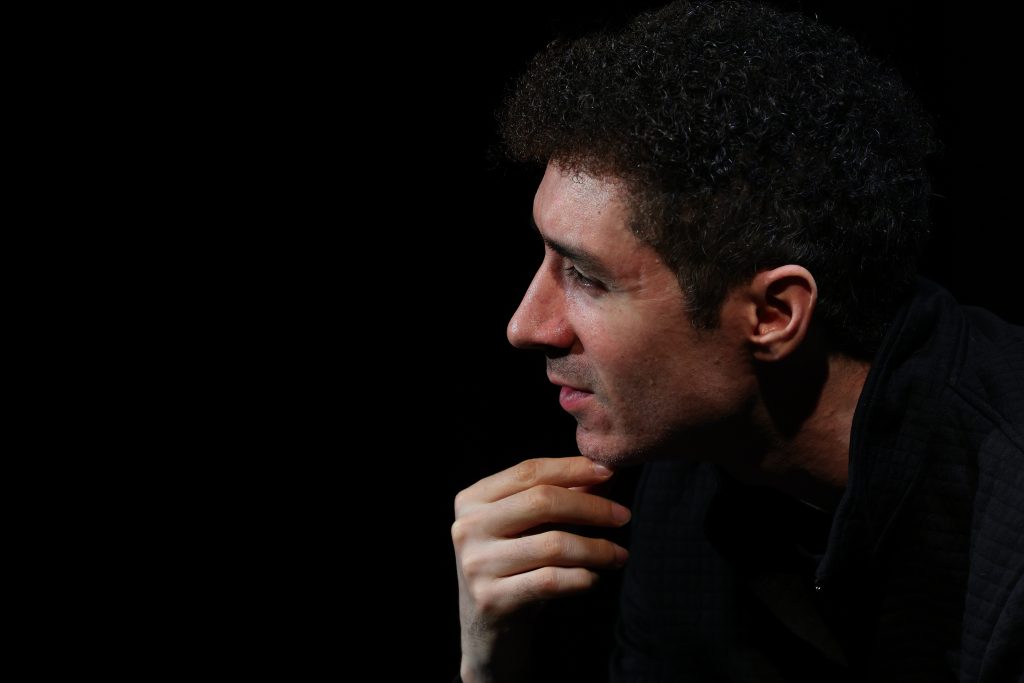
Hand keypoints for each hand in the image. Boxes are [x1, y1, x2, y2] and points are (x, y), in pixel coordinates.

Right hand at [452, 457, 630, 681]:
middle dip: (591, 507)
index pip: (529, 472)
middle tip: (623, 516)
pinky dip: (581, 577)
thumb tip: (602, 472)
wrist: (488, 631)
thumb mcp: (528, 528)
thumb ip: (558, 497)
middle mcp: (468, 527)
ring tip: (619, 554)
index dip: (572, 468)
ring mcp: (477, 564)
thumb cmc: (515, 568)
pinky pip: (550, 581)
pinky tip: (593, 578)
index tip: (610, 472)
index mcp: (472, 499)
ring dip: (596, 548)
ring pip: (552, 544)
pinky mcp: (491, 599)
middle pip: (542, 501)